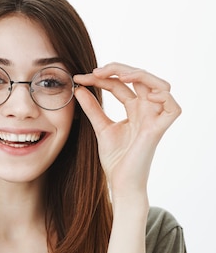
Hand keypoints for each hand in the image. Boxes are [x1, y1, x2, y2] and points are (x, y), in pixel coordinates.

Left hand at [73, 63, 180, 195]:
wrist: (119, 183)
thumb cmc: (115, 159)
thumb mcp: (100, 127)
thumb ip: (92, 108)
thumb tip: (78, 88)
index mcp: (135, 109)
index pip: (120, 84)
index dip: (101, 78)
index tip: (79, 79)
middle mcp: (147, 110)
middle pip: (140, 78)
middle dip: (118, 70)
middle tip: (94, 72)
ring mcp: (155, 119)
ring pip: (161, 85)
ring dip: (140, 75)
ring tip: (117, 76)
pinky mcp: (159, 130)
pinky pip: (173, 108)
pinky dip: (163, 96)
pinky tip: (142, 94)